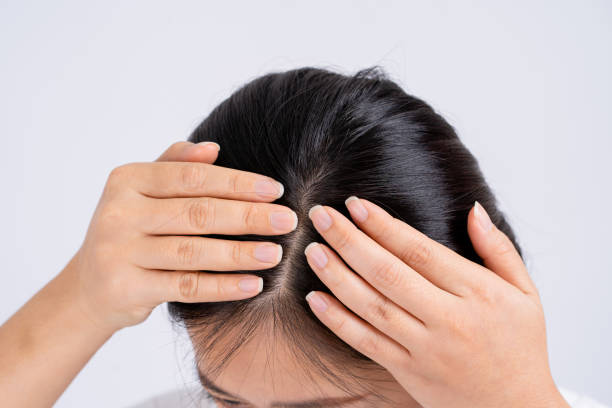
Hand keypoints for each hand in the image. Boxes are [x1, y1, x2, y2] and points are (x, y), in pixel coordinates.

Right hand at [71, 141, 297, 331]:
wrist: (90, 286)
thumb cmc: (130, 231)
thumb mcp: (141, 192)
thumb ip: (174, 165)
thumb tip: (212, 148)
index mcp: (127, 180)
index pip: (193, 177)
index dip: (238, 183)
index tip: (276, 191)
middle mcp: (119, 213)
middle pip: (197, 213)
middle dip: (248, 216)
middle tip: (287, 221)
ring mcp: (120, 253)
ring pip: (193, 252)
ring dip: (240, 254)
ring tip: (277, 253)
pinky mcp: (126, 289)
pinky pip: (184, 287)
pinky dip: (222, 287)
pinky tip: (253, 284)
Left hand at [304, 198, 568, 407]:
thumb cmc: (519, 346)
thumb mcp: (525, 293)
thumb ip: (498, 249)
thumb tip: (474, 209)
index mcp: (477, 293)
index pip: (419, 251)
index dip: (383, 225)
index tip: (355, 204)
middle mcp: (448, 320)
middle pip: (387, 274)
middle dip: (349, 240)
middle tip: (320, 215)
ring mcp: (424, 348)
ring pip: (371, 307)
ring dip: (336, 276)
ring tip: (312, 249)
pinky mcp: (407, 371)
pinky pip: (366, 343)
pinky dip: (337, 321)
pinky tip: (314, 298)